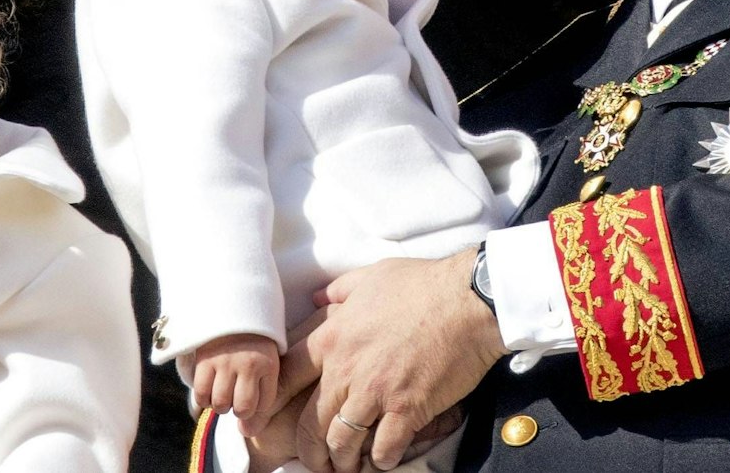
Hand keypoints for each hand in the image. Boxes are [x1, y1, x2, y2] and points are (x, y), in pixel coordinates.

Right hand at [193, 333, 279, 436]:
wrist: (232, 308)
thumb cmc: (253, 344)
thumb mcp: (268, 363)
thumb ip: (264, 397)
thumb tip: (246, 433)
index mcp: (268, 364)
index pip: (265, 405)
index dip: (257, 404)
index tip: (254, 390)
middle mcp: (248, 364)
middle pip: (241, 409)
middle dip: (238, 409)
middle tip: (236, 394)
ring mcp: (225, 362)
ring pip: (220, 404)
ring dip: (220, 404)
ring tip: (222, 392)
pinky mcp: (204, 360)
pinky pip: (200, 393)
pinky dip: (204, 399)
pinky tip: (209, 390)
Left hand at [282, 252, 504, 472]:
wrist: (468, 300)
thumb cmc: (422, 284)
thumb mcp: (370, 276)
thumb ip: (340, 290)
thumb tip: (320, 296)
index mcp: (332, 337)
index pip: (286, 377)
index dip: (269, 404)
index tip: (261, 422)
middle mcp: (346, 368)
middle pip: (310, 423)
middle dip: (310, 450)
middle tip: (317, 462)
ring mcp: (375, 391)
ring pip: (342, 441)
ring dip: (344, 460)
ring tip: (350, 467)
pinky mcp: (407, 409)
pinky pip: (384, 448)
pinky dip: (382, 459)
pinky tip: (385, 459)